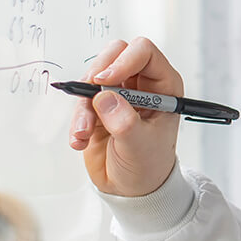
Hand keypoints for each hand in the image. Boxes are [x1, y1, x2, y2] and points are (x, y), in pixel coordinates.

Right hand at [66, 37, 181, 196]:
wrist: (131, 188)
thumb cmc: (148, 166)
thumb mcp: (141, 146)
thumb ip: (125, 122)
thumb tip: (105, 97)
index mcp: (164, 86)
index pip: (144, 52)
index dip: (124, 60)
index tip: (106, 80)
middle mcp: (141, 84)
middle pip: (115, 53)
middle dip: (97, 73)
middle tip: (89, 94)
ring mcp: (118, 94)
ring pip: (93, 76)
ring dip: (83, 104)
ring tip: (84, 132)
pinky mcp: (98, 107)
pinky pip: (79, 100)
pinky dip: (76, 119)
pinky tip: (80, 141)